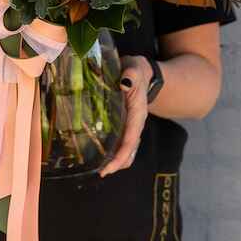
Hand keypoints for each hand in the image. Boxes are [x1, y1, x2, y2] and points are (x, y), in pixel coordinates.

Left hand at [99, 55, 151, 176]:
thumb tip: (125, 82)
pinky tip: (101, 156)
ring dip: (115, 160)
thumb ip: (131, 74)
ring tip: (99, 169)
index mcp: (138, 112)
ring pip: (127, 149)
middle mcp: (136, 123)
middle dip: (117, 163)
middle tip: (100, 172)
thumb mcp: (134, 68)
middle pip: (130, 150)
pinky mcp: (125, 124)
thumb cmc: (136, 70)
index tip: (109, 168)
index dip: (121, 155)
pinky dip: (113, 151)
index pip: (131, 138)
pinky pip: (121, 142)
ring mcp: (131, 125)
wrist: (141, 71)